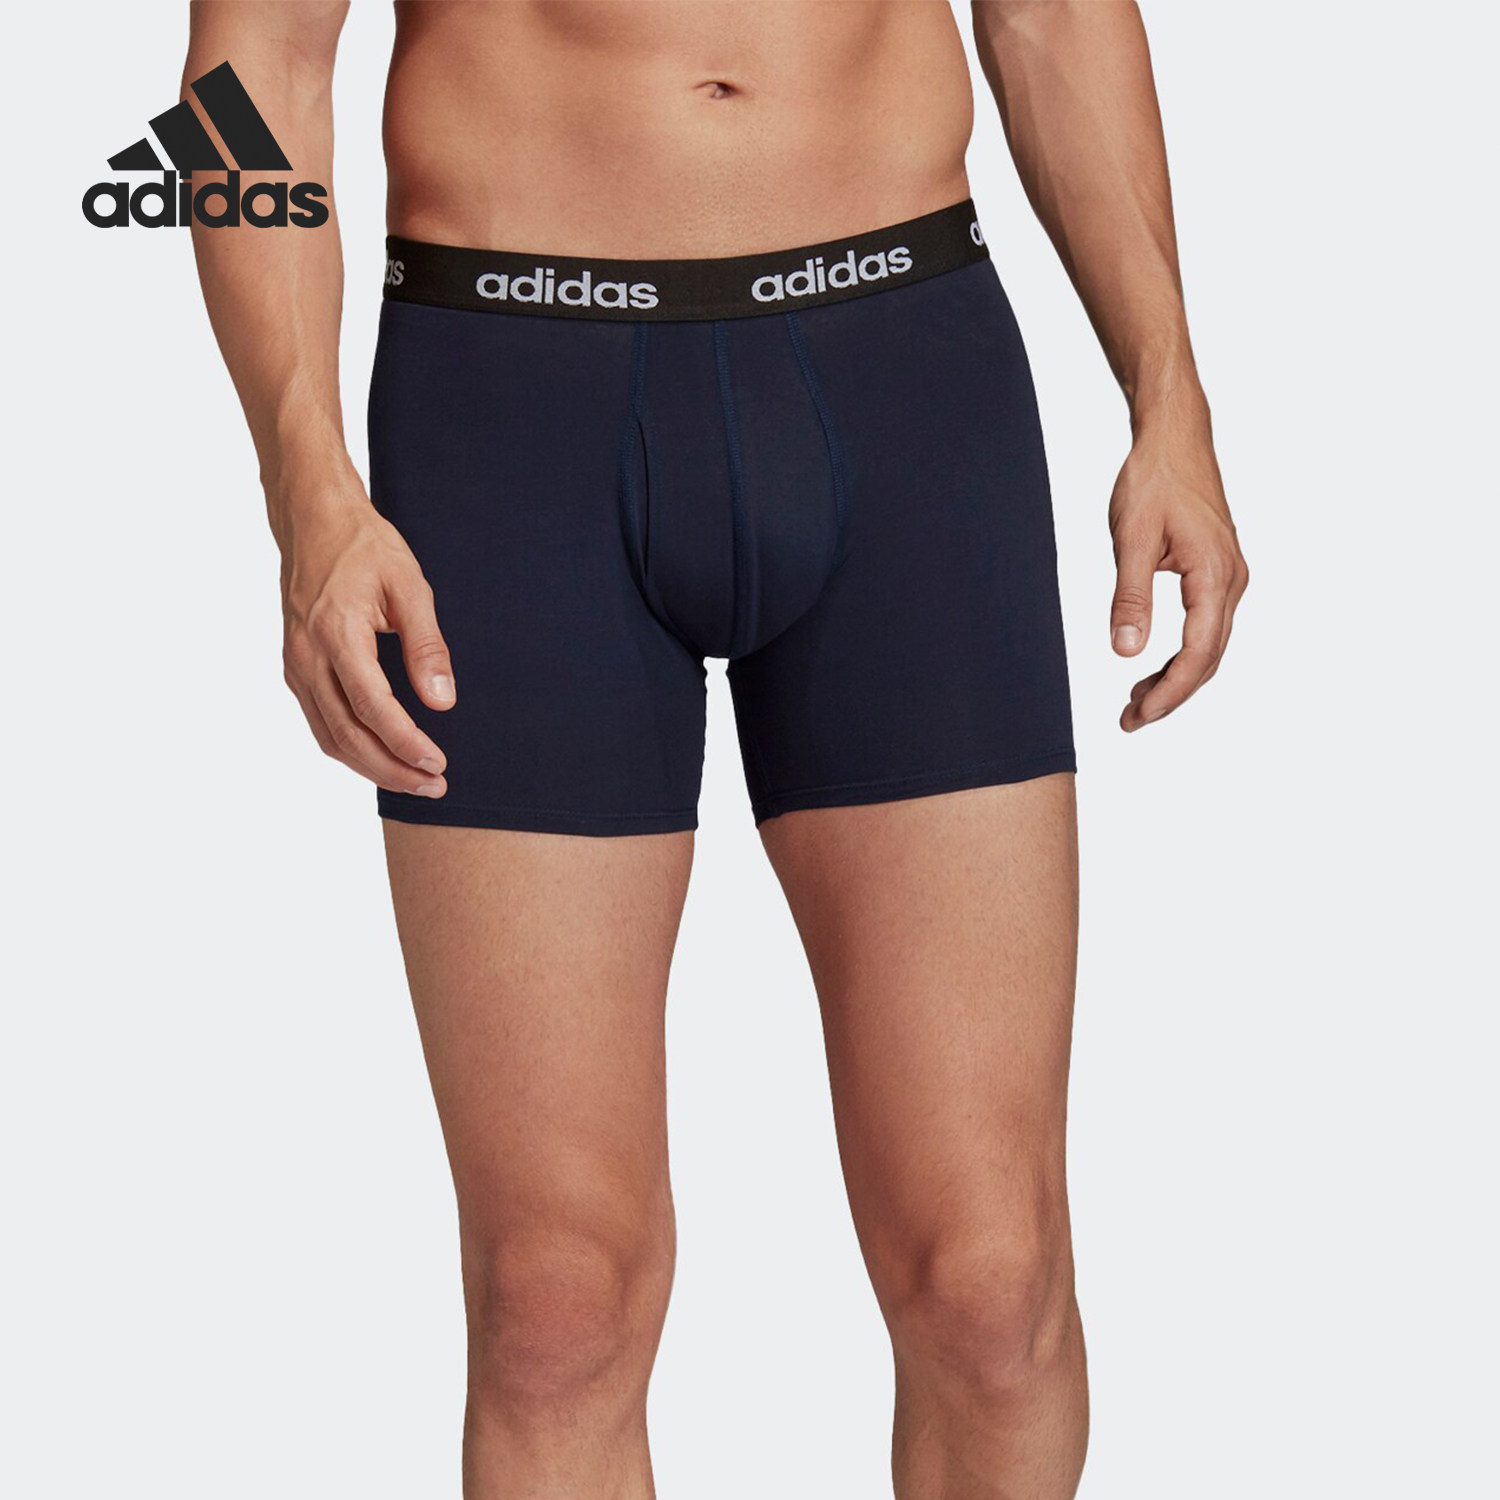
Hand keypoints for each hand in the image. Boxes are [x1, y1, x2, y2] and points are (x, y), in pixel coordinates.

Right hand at [279, 487, 455, 794]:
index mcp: (336, 632)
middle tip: (433, 786)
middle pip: (346, 734)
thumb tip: (442, 701)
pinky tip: (381, 756)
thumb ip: (427, 645)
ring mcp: (295, 664)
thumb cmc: (365, 547)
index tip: (437, 764)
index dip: (404, 743)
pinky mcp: (295, 668)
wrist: (313, 520)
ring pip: (329, 736)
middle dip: (391, 769)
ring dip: (371, 766)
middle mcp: (307, 655)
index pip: (371, 707)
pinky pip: (320, 721)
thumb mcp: (410, 585)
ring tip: (414, 781)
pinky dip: (350, 747)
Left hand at [1108, 414, 1247, 730]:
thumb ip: (1130, 597)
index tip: (1138, 715)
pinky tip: (1151, 666)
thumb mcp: (1131, 539)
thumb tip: (1126, 651)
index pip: (1198, 652)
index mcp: (1214, 575)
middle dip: (1171, 695)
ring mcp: (1230, 576)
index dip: (1170, 692)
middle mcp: (1232, 580)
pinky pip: (1207, 626)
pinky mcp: (1219, 572)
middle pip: (1208, 658)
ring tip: (1135, 702)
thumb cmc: (1153, 480)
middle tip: (1129, 721)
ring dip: (1176, 677)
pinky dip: (1181, 653)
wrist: (1175, 438)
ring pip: (1209, 645)